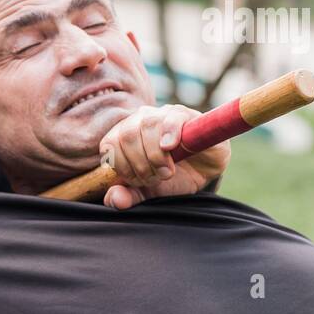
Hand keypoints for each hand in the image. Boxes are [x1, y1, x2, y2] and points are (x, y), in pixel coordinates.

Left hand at [99, 104, 230, 209]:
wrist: (204, 170)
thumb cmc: (173, 177)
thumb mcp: (150, 191)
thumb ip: (129, 197)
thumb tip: (114, 199)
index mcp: (123, 135)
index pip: (109, 145)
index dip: (122, 167)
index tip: (139, 181)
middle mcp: (139, 120)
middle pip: (127, 136)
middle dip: (140, 164)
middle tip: (156, 178)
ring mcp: (161, 114)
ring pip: (147, 125)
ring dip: (156, 155)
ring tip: (168, 171)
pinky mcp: (185, 115)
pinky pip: (171, 118)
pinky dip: (169, 133)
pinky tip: (170, 146)